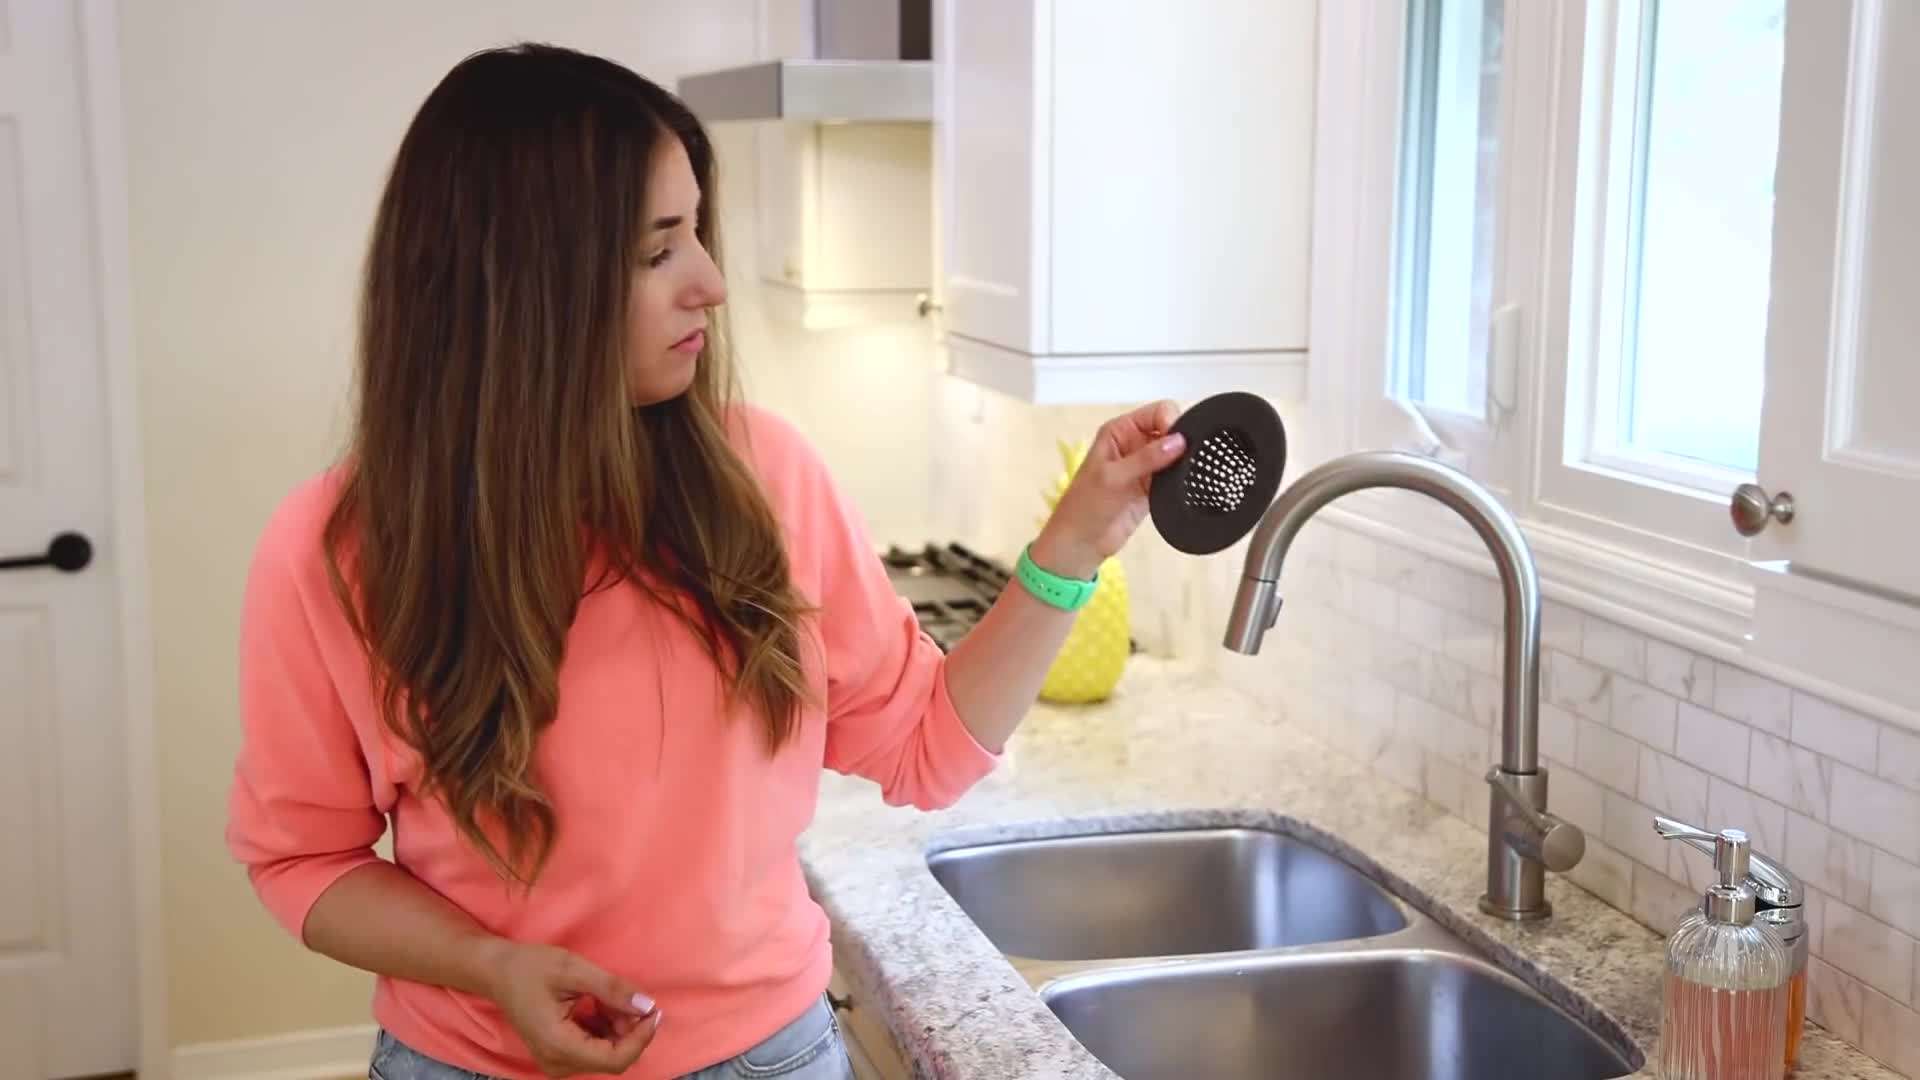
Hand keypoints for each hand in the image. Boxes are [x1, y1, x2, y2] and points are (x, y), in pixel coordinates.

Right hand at [481, 941, 661, 1076]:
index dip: (641, 1038)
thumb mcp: (574, 969)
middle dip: (629, 1030)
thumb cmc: (530, 967)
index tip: (654, 1011)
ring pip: (605, 1055)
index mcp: (559, 1045)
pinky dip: (605, 1028)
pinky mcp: (557, 1056)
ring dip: (618, 1028)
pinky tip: (597, 1004)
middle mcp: (557, 1063)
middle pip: (612, 1058)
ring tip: (608, 996)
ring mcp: (556, 1063)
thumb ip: (612, 989)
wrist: (496, 972)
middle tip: (630, 996)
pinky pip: (593, 1050)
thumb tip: (647, 1006)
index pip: (615, 1059)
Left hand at [1029, 399, 1185, 579]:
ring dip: (1183, 460)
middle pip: (1170, 429)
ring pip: (1175, 453)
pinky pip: (1174, 475)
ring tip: (1188, 472)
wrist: (1081, 543)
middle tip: (1188, 457)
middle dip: (1181, 440)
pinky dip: (1181, 477)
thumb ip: (1147, 458)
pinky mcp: (1153, 488)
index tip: (1179, 441)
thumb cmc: (1085, 506)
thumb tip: (1179, 440)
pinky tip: (1187, 483)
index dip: (1171, 421)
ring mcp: (1145, 466)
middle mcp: (1134, 444)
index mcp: (1120, 431)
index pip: (1156, 412)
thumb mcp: (1113, 477)